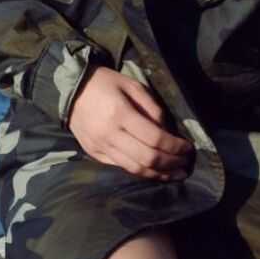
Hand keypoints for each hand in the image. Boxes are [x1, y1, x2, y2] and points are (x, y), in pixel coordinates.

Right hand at [68, 67, 194, 179]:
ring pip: (135, 169)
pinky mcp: (95, 154)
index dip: (175, 147)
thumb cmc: (106, 84)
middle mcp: (110, 134)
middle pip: (147, 158)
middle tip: (185, 164)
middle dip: (171, 164)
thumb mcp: (133, 86)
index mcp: (121, 114)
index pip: (155, 138)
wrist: (71, 90)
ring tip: (175, 174)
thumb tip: (168, 132)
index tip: (188, 148)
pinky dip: (141, 172)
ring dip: (158, 174)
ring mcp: (100, 147)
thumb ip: (152, 108)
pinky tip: (153, 171)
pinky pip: (121, 167)